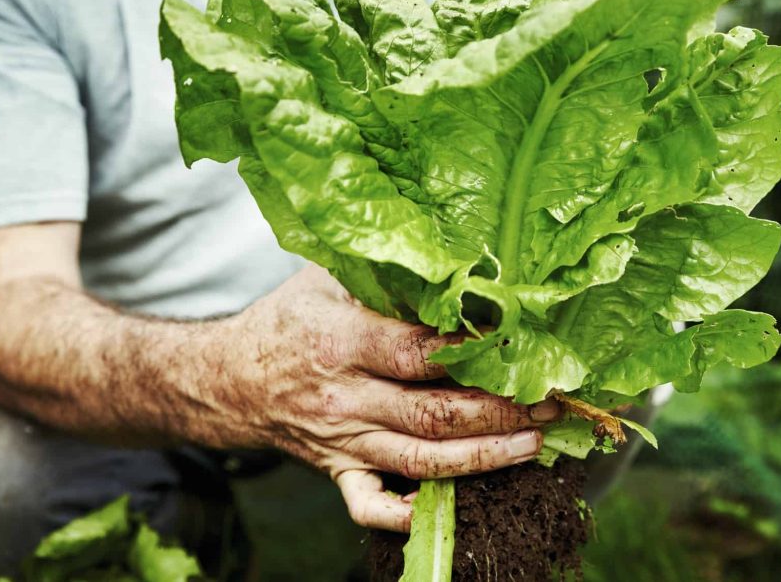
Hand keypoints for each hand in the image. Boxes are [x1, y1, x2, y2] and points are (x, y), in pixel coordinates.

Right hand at [228, 265, 560, 531]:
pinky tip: (461, 507)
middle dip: (500, 410)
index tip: (522, 349)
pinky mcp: (337, 472)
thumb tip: (454, 265)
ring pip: (421, 461)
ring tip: (536, 444)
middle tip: (551, 400)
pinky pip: (372, 506)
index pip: (419, 354)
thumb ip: (383, 273)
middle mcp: (343, 399)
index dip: (475, 355)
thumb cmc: (288, 320)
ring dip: (484, 457)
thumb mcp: (326, 278)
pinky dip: (412, 515)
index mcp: (340, 343)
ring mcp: (341, 442)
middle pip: (433, 414)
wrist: (229, 378)